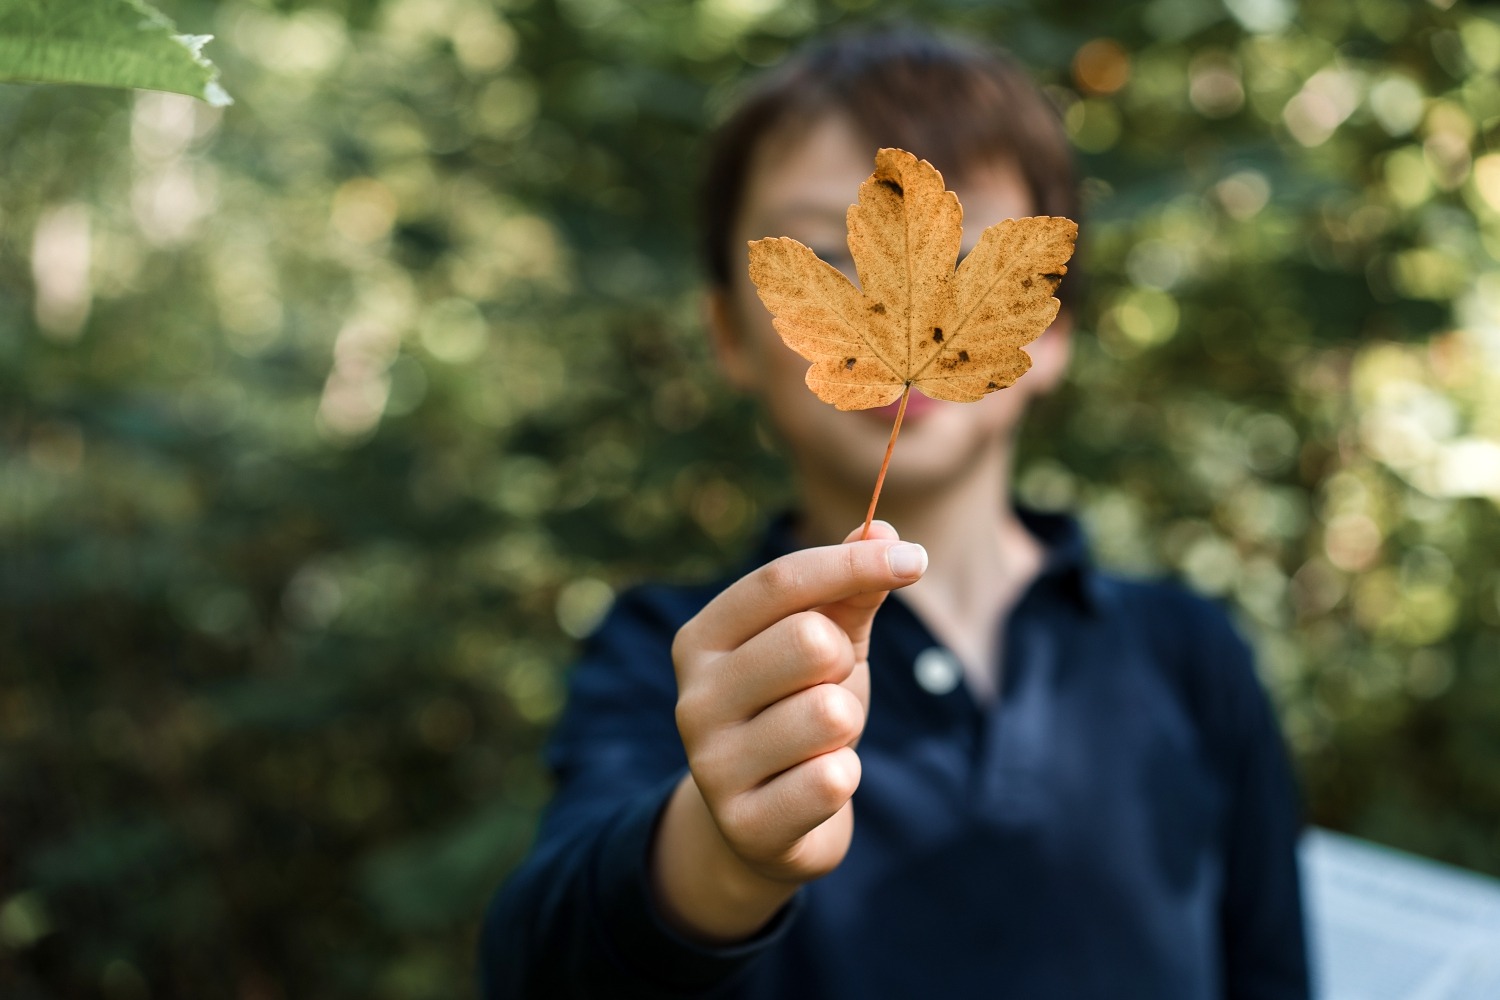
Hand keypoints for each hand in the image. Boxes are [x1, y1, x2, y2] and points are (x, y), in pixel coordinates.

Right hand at [650, 521, 926, 940]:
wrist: (765, 825)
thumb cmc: (796, 710)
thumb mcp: (826, 641)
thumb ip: (850, 586)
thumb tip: (882, 527)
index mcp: (703, 639)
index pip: (779, 580)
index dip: (852, 563)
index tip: (917, 558)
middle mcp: (694, 697)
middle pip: (808, 640)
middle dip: (843, 663)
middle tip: (828, 689)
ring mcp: (711, 764)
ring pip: (828, 712)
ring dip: (846, 726)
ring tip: (820, 741)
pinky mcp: (743, 824)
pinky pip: (830, 781)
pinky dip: (844, 777)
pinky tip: (820, 783)